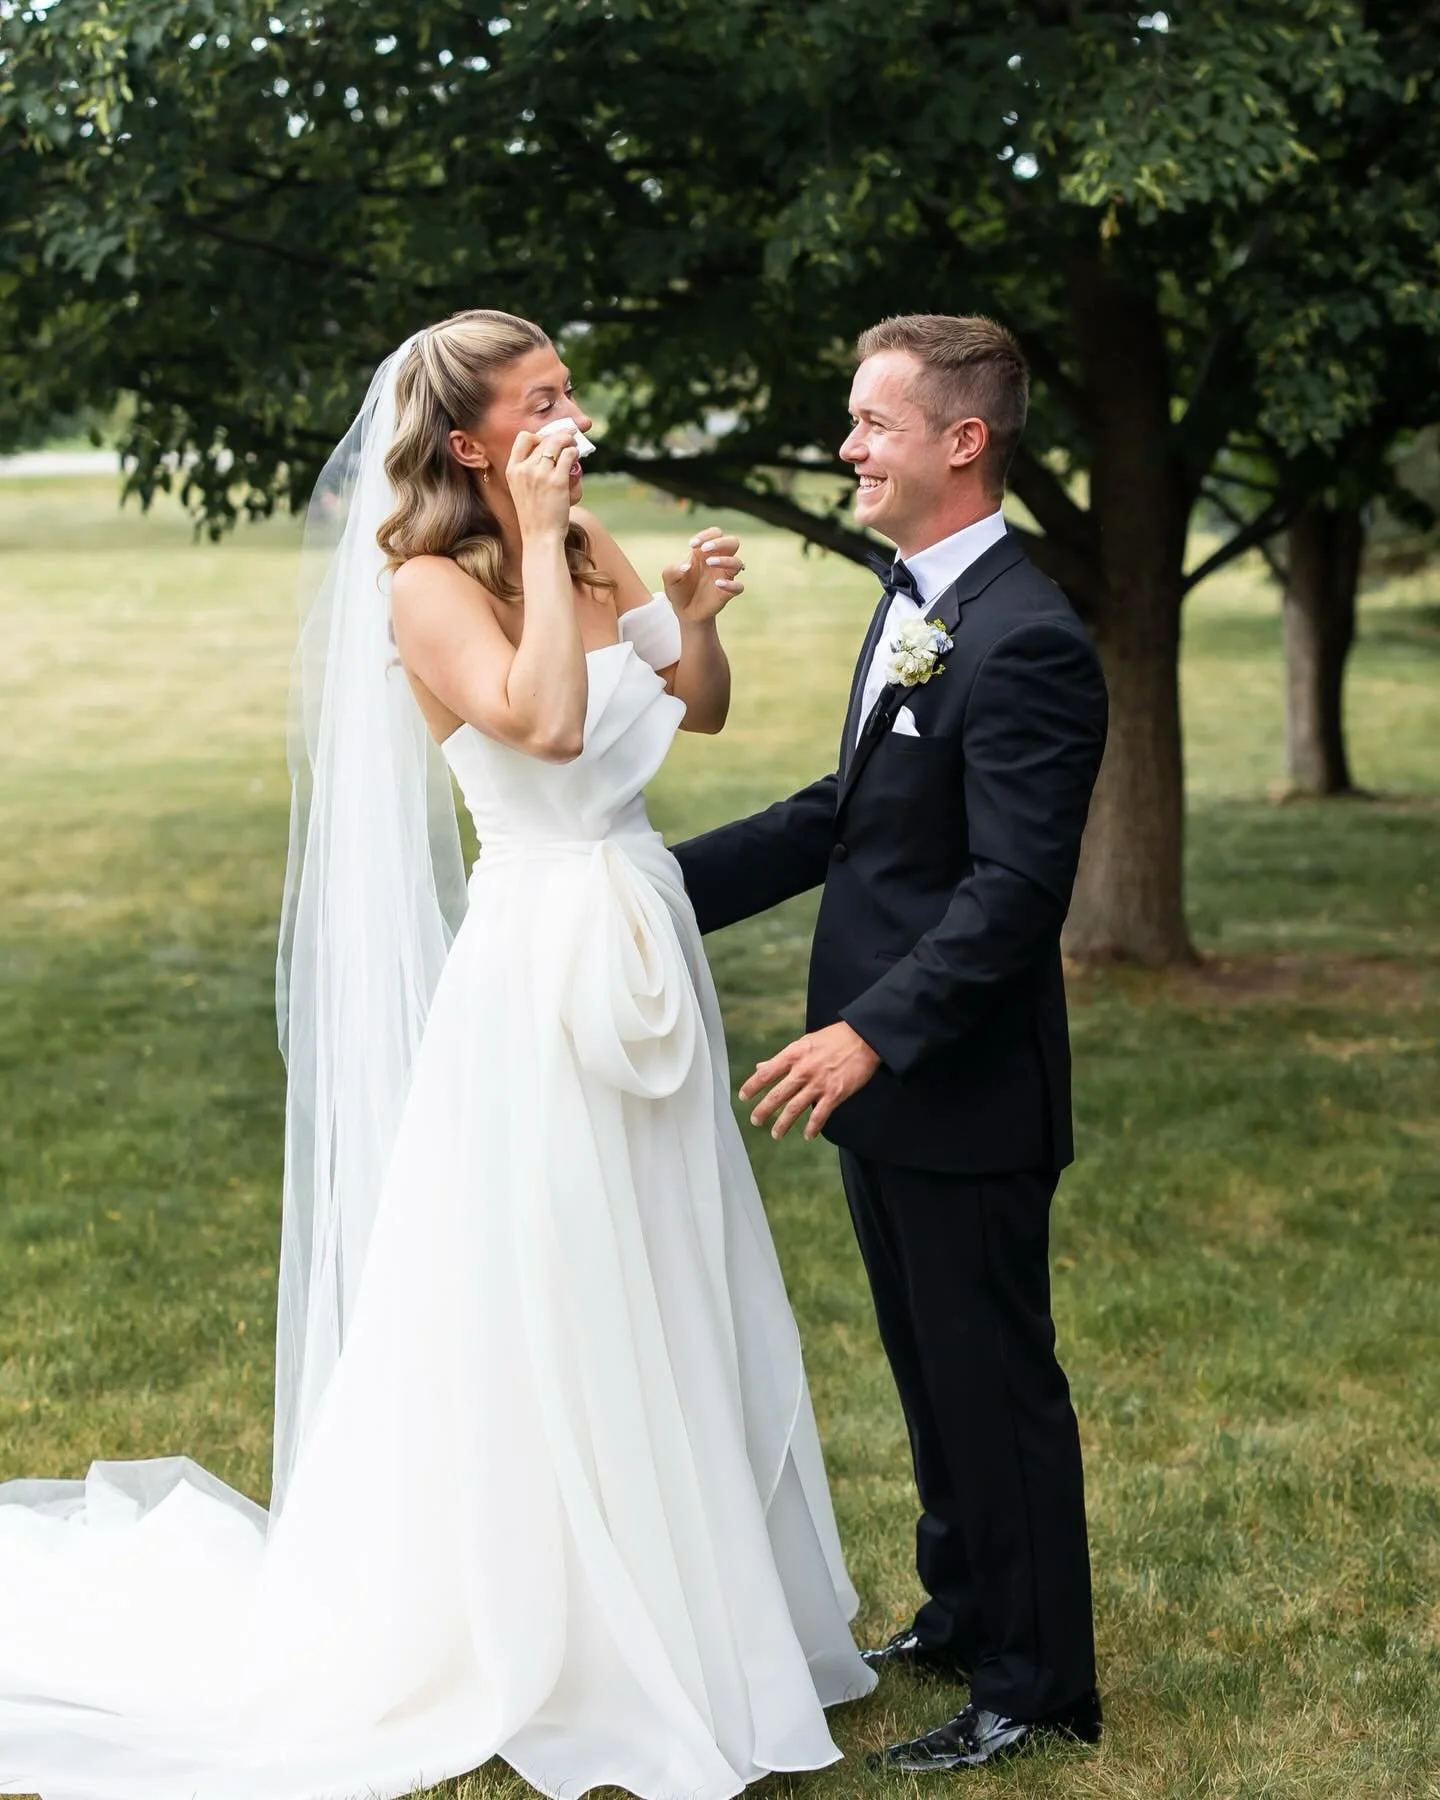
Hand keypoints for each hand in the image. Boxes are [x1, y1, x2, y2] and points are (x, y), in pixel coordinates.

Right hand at [507, 429, 577, 539]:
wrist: (540, 537)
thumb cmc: (534, 516)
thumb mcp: (521, 490)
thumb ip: (528, 472)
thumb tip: (550, 454)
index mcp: (512, 470)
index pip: (523, 438)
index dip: (538, 436)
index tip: (548, 441)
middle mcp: (524, 469)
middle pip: (544, 439)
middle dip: (559, 436)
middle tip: (569, 438)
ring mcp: (541, 474)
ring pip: (558, 443)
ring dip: (569, 441)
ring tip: (574, 446)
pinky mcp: (558, 481)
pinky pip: (569, 455)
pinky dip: (575, 452)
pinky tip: (576, 457)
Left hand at [663, 526, 744, 622]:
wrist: (684, 613)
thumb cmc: (678, 590)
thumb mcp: (669, 578)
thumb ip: (673, 569)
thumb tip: (687, 566)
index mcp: (705, 553)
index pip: (715, 534)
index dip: (706, 535)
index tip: (692, 545)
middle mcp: (718, 561)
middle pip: (732, 542)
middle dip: (721, 542)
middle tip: (705, 549)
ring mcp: (725, 576)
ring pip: (737, 562)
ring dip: (724, 560)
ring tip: (710, 563)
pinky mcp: (728, 592)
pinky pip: (739, 586)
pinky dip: (731, 584)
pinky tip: (717, 584)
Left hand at [739, 1022, 881, 1141]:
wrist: (864, 1038)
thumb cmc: (834, 1038)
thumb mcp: (804, 1042)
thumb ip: (782, 1059)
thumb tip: (761, 1067)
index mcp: (793, 1055)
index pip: (766, 1073)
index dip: (752, 1086)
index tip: (743, 1097)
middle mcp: (803, 1070)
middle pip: (777, 1094)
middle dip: (763, 1110)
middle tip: (755, 1121)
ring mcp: (819, 1083)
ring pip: (794, 1108)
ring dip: (783, 1124)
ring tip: (775, 1134)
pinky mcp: (835, 1093)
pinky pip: (819, 1115)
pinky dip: (812, 1127)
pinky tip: (807, 1135)